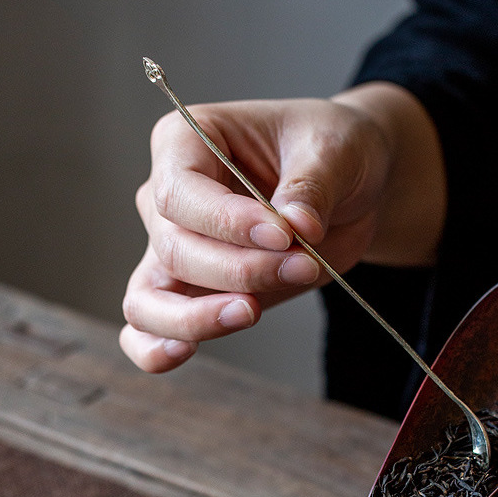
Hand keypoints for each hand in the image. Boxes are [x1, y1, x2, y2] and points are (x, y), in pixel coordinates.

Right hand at [119, 84, 444, 371]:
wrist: (350, 189)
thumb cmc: (331, 150)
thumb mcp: (334, 150)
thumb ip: (311, 186)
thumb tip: (296, 226)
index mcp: (184, 142)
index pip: (179, 194)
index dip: (227, 223)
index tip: (285, 235)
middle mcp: (165, 198)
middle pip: (175, 251)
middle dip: (241, 271)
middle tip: (304, 265)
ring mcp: (173, 250)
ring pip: (147, 300)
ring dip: (198, 318)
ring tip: (251, 313)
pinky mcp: (193, 293)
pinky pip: (149, 330)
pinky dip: (156, 350)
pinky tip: (184, 354)